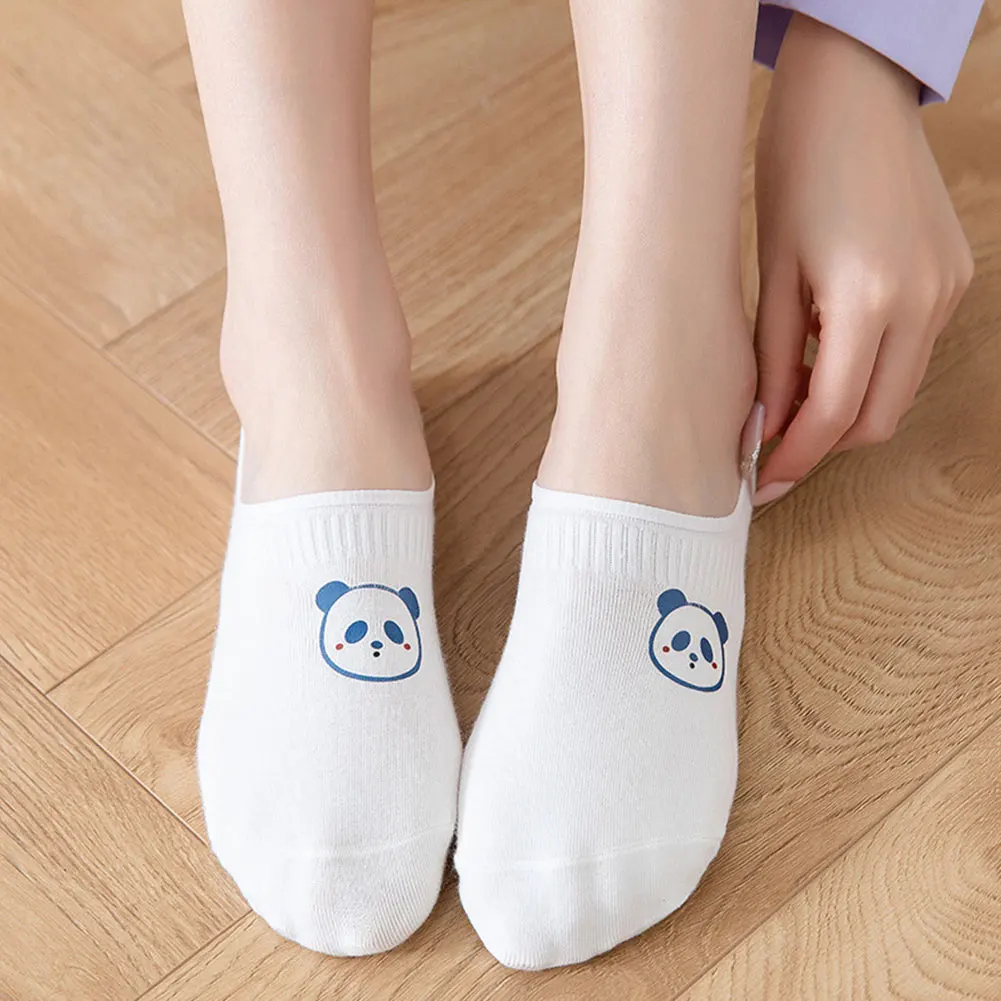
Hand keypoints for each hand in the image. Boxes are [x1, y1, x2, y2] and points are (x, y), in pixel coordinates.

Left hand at [753, 14, 973, 502]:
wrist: (851, 95)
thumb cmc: (795, 172)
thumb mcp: (770, 275)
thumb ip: (770, 362)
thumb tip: (768, 429)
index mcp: (868, 299)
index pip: (833, 416)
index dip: (793, 460)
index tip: (759, 483)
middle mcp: (923, 302)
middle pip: (876, 420)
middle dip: (823, 446)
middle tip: (770, 451)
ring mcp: (948, 290)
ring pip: (897, 392)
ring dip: (846, 411)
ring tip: (790, 402)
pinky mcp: (953, 278)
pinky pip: (911, 354)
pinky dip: (869, 373)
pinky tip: (825, 358)